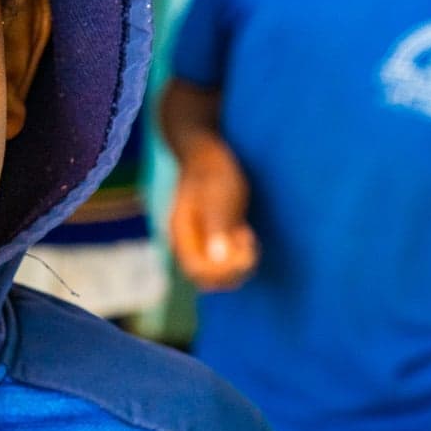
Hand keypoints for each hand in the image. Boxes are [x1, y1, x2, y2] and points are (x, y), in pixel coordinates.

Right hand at [170, 137, 258, 291]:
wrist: (205, 152)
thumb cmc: (212, 170)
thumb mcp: (218, 194)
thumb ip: (217, 226)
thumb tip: (219, 259)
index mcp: (182, 234)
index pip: (197, 271)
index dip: (222, 271)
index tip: (243, 253)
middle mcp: (187, 243)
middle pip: (205, 279)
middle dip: (232, 271)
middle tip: (248, 244)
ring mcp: (198, 242)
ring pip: (217, 273)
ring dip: (237, 264)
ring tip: (246, 236)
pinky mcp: (211, 239)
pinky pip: (223, 262)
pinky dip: (238, 256)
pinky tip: (245, 234)